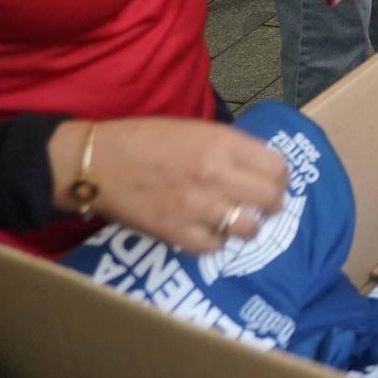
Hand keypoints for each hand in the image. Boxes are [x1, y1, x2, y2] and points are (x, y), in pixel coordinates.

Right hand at [47, 117, 287, 252]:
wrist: (98, 162)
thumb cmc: (146, 140)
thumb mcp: (197, 129)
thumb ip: (230, 148)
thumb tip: (258, 166)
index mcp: (223, 144)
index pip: (277, 167)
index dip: (279, 177)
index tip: (273, 181)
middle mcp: (216, 175)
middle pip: (271, 199)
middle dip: (272, 204)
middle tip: (263, 206)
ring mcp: (197, 206)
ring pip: (248, 229)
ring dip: (247, 227)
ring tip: (237, 222)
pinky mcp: (175, 232)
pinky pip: (214, 248)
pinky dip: (214, 242)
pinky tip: (207, 232)